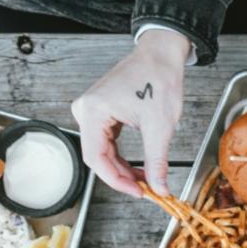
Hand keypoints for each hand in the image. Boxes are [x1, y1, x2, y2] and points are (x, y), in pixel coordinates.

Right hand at [70, 28, 189, 197]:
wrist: (161, 55)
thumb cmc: (159, 79)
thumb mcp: (160, 126)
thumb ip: (157, 161)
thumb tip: (158, 187)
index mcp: (93, 111)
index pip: (96, 158)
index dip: (117, 180)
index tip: (139, 192)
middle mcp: (85, 110)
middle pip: (97, 156)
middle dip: (121, 176)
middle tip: (145, 189)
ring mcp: (91, 110)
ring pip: (102, 151)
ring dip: (122, 168)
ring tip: (145, 179)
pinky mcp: (100, 111)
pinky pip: (107, 141)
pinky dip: (121, 156)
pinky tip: (138, 166)